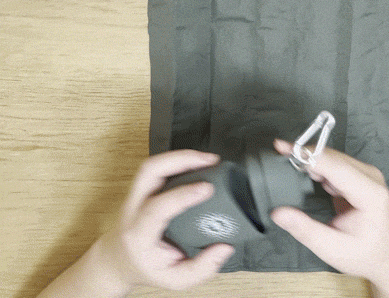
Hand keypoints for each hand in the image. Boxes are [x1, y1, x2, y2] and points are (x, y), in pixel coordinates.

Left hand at [37, 150, 234, 297]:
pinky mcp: (142, 187)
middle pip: (149, 171)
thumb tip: (225, 248)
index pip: (158, 207)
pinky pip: (158, 166)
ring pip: (153, 164)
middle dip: (181, 159)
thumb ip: (201, 268)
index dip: (183, 194)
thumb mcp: (174, 279)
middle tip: (210, 160)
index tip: (208, 188)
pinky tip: (198, 162)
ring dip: (181, 156)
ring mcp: (135, 194)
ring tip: (208, 159)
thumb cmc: (145, 267)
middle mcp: (133, 208)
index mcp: (139, 233)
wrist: (117, 259)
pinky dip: (179, 160)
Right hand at [270, 140, 388, 297]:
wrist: (388, 258)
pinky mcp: (359, 176)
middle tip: (279, 155)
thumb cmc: (365, 254)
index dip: (308, 155)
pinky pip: (334, 164)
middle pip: (333, 157)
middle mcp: (371, 177)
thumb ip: (304, 229)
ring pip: (332, 157)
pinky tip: (303, 173)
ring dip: (309, 160)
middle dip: (305, 155)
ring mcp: (366, 174)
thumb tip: (278, 212)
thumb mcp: (332, 248)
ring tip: (287, 164)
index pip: (335, 166)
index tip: (283, 149)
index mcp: (370, 194)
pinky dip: (316, 166)